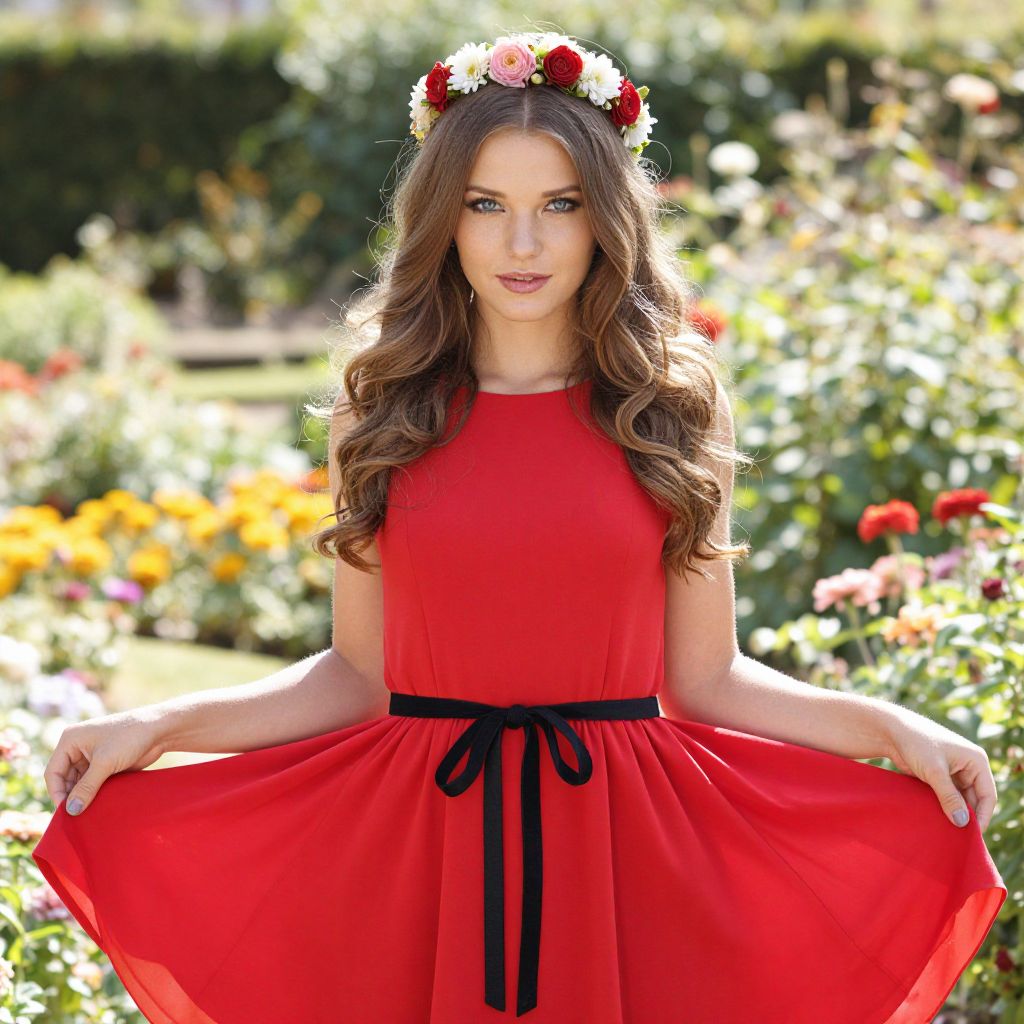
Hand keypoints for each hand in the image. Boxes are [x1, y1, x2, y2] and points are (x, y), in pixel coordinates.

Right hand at [43, 709, 167, 815]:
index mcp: (70, 740)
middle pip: (65, 779)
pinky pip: (92, 782)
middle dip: (70, 796)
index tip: (65, 812)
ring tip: (87, 813)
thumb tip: (71, 811)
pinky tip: (97, 806)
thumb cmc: (130, 738)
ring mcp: (91, 755)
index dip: (57, 793)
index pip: (53, 772)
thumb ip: (87, 787)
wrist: (159, 729)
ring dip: (82, 796)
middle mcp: (77, 747)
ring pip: (79, 782)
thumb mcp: (105, 763)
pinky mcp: (105, 763)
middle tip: (76, 817)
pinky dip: (93, 793)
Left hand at [884, 709, 997, 833]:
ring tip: (948, 831)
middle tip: (959, 838)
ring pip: (961, 800)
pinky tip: (938, 821)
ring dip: (955, 813)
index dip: (983, 816)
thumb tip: (962, 823)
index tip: (973, 835)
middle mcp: (969, 767)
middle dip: (967, 817)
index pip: (988, 795)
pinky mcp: (940, 776)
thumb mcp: (934, 771)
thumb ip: (949, 797)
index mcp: (976, 761)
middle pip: (975, 800)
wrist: (890, 731)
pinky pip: (948, 796)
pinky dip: (944, 807)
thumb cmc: (916, 743)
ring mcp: (954, 772)